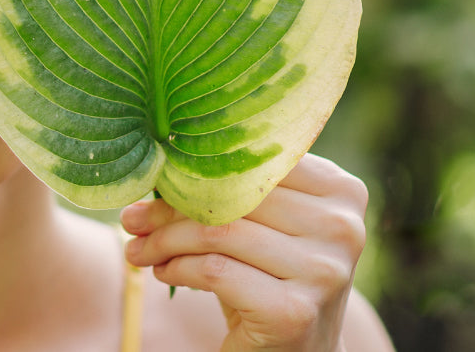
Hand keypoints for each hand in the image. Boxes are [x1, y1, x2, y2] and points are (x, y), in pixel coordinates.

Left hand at [121, 154, 368, 351]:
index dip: (198, 169)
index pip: (256, 162)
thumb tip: (154, 166)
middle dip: (170, 208)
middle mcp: (343, 228)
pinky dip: (177, 269)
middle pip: (234, 197)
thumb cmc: (270, 277)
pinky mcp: (294, 311)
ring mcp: (324, 271)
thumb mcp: (261, 226)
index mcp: (342, 192)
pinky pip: (214, 272)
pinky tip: (164, 272)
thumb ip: (230, 190)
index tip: (157, 181)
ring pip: (219, 233)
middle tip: (132, 219)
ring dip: (164, 241)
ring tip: (138, 249)